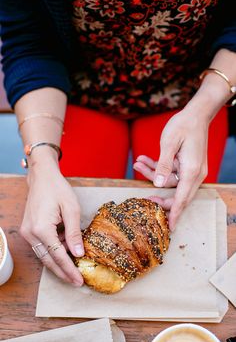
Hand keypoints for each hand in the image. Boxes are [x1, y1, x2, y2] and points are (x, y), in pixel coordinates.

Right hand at [19, 162, 83, 285]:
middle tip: (76, 282)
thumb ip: (74, 233)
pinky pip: (41, 246)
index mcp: (41, 228)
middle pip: (48, 260)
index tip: (79, 280)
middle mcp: (30, 233)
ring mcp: (27, 232)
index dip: (69, 269)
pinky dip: (53, 251)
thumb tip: (78, 253)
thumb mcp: (72, 209)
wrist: (42, 177)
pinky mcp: (28, 229)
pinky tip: (65, 249)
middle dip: (63, 272)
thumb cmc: (58, 189)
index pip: (58, 256)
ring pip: (44, 255)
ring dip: (58, 262)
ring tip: (74, 267)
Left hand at [133, 108, 208, 229]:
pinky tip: (144, 159)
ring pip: (170, 181)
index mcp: (192, 171)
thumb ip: (162, 165)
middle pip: (177, 195)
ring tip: (138, 163)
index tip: (169, 228)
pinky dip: (158, 167)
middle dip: (160, 197)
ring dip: (153, 174)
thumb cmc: (183, 125)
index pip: (182, 199)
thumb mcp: (169, 144)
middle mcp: (194, 173)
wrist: (196, 114)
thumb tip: (158, 184)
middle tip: (145, 199)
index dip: (174, 214)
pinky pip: (171, 172)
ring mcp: (191, 170)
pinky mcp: (187, 165)